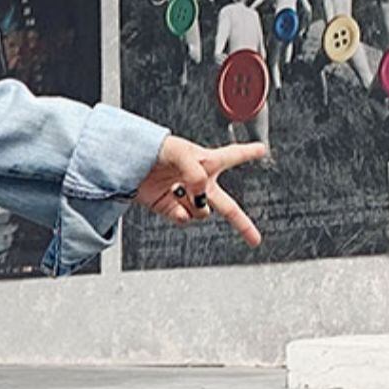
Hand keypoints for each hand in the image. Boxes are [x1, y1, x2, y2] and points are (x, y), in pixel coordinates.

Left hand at [134, 134, 265, 246]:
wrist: (126, 162)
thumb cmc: (154, 149)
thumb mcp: (178, 152)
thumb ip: (195, 172)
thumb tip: (200, 195)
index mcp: (207, 162)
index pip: (233, 156)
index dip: (249, 152)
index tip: (262, 150)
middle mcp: (200, 182)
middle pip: (228, 206)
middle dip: (243, 224)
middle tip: (256, 239)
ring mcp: (185, 198)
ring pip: (202, 213)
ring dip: (193, 204)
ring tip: (177, 187)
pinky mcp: (169, 208)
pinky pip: (184, 219)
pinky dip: (179, 213)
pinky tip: (172, 200)